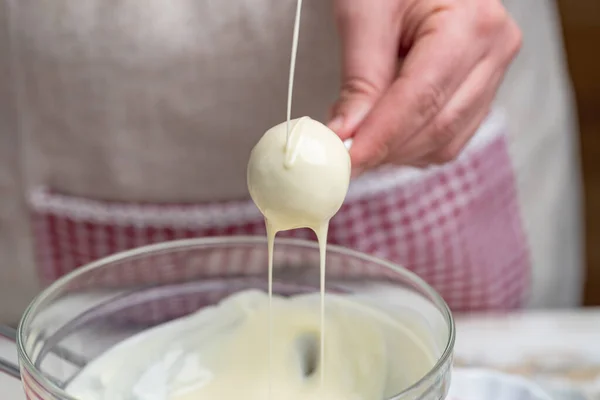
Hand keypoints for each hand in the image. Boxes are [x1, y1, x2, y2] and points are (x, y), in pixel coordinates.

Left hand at [328, 0, 521, 174]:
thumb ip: (360, 79)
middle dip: (386, 149)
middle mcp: (494, 50)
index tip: (347, 161)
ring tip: (360, 133)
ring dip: (397, 151)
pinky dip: (411, 145)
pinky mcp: (481, 92)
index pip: (422, 98)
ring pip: (445, 141)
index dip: (381, 137)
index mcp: (471, 23)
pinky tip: (384, 130)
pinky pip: (449, 138)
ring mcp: (494, 73)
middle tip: (342, 156)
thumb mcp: (364, 13)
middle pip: (438, 126)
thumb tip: (346, 135)